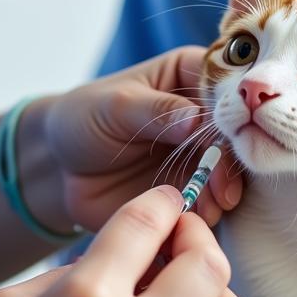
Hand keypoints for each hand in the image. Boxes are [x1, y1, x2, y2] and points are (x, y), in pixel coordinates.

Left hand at [42, 46, 242, 232]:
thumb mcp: (115, 106)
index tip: (231, 134)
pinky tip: (199, 219)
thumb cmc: (84, 118)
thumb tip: (195, 120)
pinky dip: (210, 212)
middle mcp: (204, 115)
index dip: (234, 108)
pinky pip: (211, 201)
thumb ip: (154, 110)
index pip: (227, 86)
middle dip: (232, 159)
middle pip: (236, 133)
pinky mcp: (193, 188)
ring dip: (225, 191)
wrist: (60, 167)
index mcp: (190, 77)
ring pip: (230, 171)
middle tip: (224, 186)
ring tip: (213, 207)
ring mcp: (201, 154)